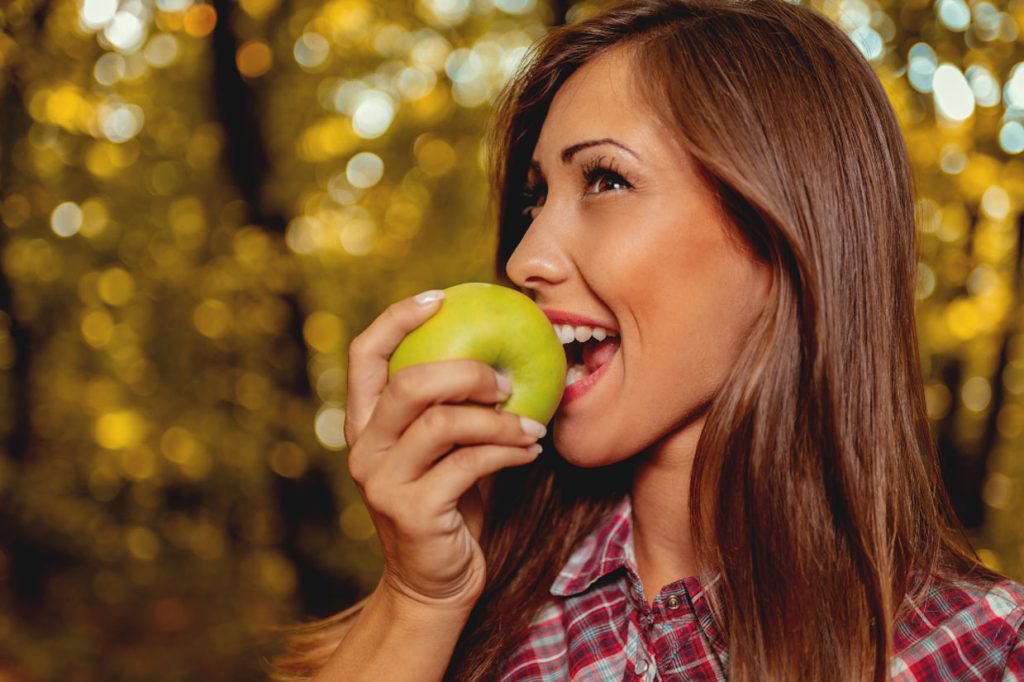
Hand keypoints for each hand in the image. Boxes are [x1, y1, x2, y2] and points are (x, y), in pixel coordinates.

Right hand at [344, 290, 546, 610]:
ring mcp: (383, 481)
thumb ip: (452, 407)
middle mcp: (364, 448)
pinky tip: (531, 449)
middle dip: (464, 371)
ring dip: (498, 418)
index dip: (397, 319)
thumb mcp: (444, 450)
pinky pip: (469, 464)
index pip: (364, 355)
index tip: (441, 298)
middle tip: (505, 379)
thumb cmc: (449, 505)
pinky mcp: (412, 511)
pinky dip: (508, 450)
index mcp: (365, 424)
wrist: (435, 584)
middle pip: (407, 383)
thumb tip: (503, 351)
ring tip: (533, 423)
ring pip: (442, 423)